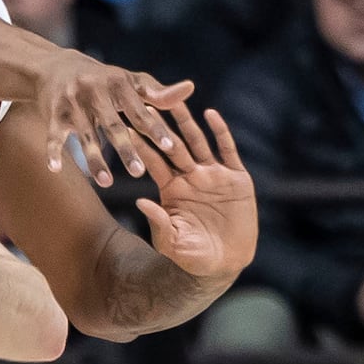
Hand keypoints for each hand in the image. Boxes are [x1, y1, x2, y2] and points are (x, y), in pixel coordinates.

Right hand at [35, 53, 196, 184]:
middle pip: (113, 125)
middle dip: (126, 149)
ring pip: (85, 135)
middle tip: (139, 172)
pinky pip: (53, 135)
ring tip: (106, 183)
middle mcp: (94, 91)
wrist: (55, 66)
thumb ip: (158, 92)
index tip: (170, 146)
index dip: (155, 128)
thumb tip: (190, 90)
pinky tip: (56, 169)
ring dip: (95, 160)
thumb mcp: (129, 82)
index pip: (140, 110)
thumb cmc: (102, 79)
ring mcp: (72, 103)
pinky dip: (53, 151)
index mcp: (117, 83)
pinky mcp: (52, 114)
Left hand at [133, 104, 257, 284]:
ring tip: (176, 99)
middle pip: (174, 145)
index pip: (155, 163)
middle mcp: (191, 177)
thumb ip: (158, 221)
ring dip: (188, 122)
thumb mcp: (171, 241)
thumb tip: (138, 202)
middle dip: (162, 125)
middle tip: (147, 102)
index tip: (128, 127)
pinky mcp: (236, 178)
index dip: (143, 146)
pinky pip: (227, 150)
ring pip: (199, 142)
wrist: (223, 264)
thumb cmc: (191, 257)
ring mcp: (213, 175)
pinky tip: (211, 114)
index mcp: (172, 190)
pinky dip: (220, 132)